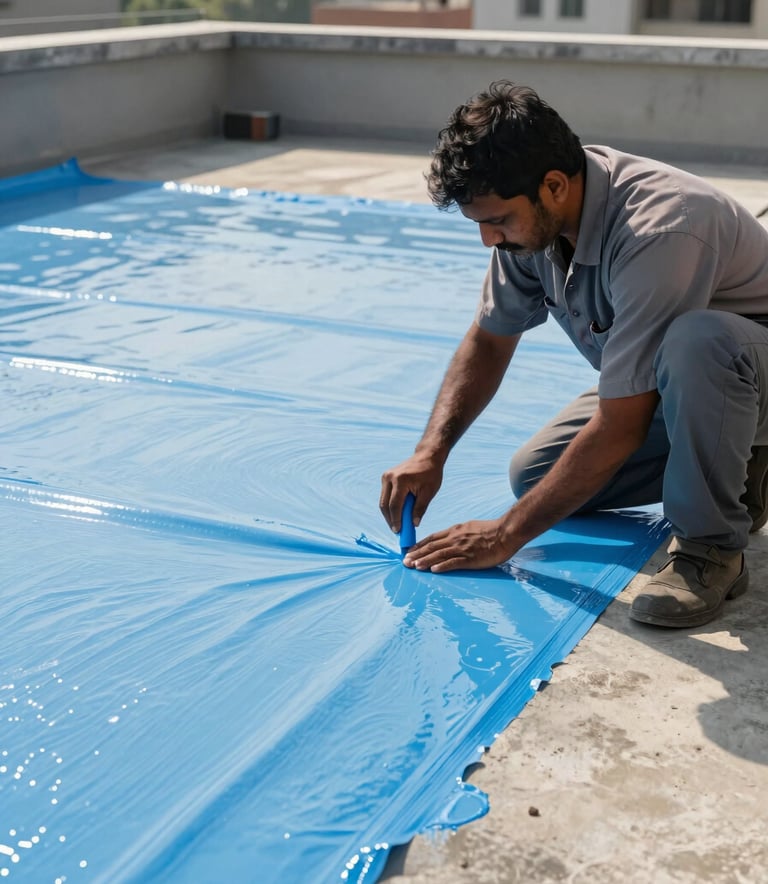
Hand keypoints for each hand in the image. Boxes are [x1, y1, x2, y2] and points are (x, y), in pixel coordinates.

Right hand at [380, 453, 443, 531]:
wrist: (427, 456)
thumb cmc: (431, 473)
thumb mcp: (428, 492)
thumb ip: (420, 508)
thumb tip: (414, 524)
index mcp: (400, 480)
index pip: (395, 505)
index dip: (396, 520)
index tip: (399, 532)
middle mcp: (389, 478)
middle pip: (385, 504)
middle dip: (390, 519)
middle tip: (397, 531)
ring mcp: (386, 477)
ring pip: (383, 501)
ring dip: (389, 514)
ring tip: (397, 525)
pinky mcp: (386, 477)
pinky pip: (385, 496)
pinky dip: (390, 506)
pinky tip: (396, 515)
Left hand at [402, 518, 517, 572]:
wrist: (506, 532)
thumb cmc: (491, 530)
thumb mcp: (469, 527)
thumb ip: (458, 533)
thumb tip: (448, 538)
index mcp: (454, 531)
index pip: (432, 538)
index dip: (419, 545)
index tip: (409, 551)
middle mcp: (455, 539)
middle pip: (431, 547)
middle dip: (416, 554)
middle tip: (405, 561)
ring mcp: (462, 548)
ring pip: (439, 555)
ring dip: (424, 561)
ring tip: (413, 566)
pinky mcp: (471, 558)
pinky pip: (454, 563)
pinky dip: (442, 566)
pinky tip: (433, 570)